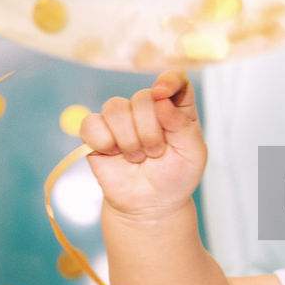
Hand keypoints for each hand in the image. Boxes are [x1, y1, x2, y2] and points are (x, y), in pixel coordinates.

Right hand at [79, 70, 205, 219]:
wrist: (151, 205)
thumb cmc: (176, 176)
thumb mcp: (193, 153)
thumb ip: (181, 125)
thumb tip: (160, 100)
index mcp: (175, 107)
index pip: (173, 79)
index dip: (167, 81)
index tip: (162, 94)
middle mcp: (147, 108)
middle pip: (143, 97)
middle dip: (150, 131)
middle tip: (156, 154)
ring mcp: (121, 119)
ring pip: (116, 107)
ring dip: (129, 139)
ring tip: (137, 158)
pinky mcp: (96, 133)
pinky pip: (92, 123)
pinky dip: (103, 142)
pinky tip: (114, 154)